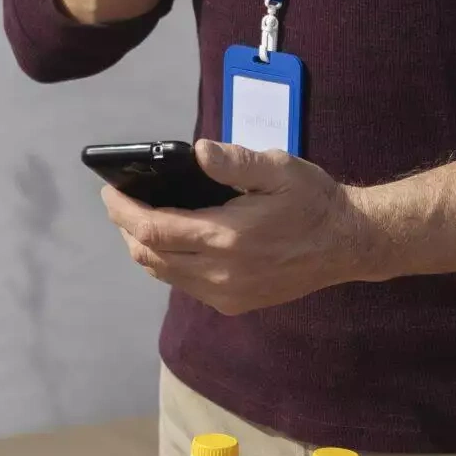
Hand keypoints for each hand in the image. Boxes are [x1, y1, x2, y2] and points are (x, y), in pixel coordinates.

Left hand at [98, 140, 371, 314]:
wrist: (347, 243)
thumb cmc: (312, 200)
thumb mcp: (278, 169)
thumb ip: (235, 162)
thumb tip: (197, 151)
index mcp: (227, 237)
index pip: (152, 229)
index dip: (122, 211)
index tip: (109, 191)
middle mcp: (221, 273)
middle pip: (148, 256)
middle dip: (126, 227)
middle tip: (120, 201)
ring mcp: (226, 293)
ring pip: (163, 274)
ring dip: (144, 247)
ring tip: (142, 218)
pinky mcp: (234, 303)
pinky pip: (184, 285)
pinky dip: (168, 263)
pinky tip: (174, 241)